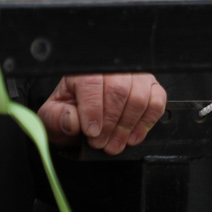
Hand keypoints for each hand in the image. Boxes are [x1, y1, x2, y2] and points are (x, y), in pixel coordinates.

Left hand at [39, 72, 166, 153]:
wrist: (86, 115)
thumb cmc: (71, 111)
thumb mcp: (53, 116)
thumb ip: (57, 118)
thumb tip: (71, 120)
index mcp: (83, 69)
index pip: (92, 83)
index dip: (93, 110)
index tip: (92, 132)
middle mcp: (111, 67)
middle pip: (118, 90)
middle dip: (110, 124)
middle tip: (102, 144)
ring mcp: (135, 75)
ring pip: (139, 97)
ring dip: (127, 127)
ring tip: (115, 144)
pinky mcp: (151, 86)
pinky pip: (157, 101)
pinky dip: (146, 123)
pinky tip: (132, 136)